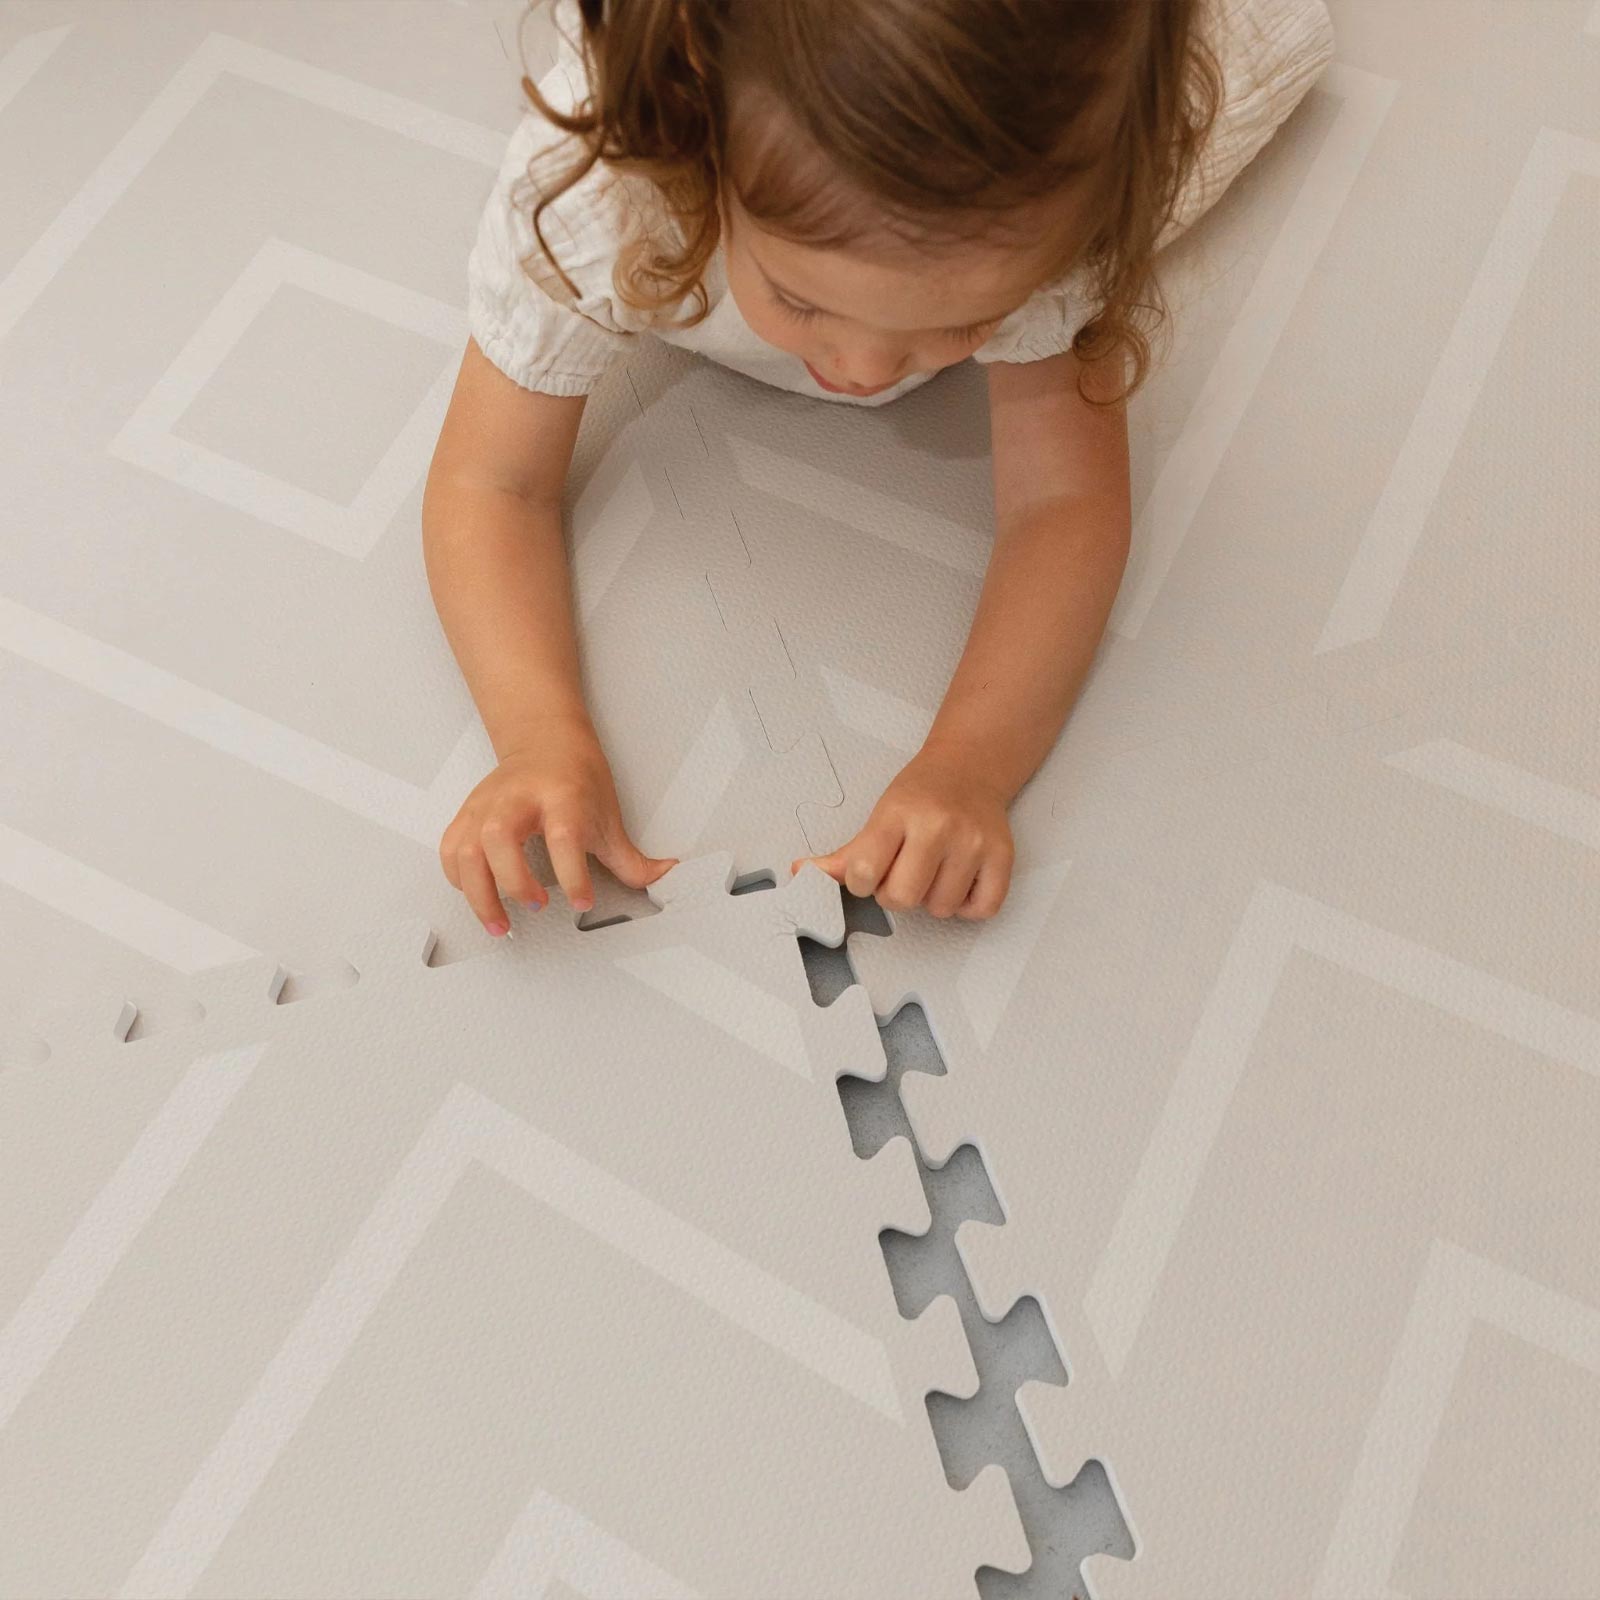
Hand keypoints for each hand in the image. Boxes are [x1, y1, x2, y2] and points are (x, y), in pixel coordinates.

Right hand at [440, 715, 675, 934]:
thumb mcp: (609, 816)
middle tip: (537, 907)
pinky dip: (460, 879)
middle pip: (500, 838)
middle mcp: (519, 799)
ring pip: (467, 848)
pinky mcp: (467, 814)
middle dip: (515, 880)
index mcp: (562, 797)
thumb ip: (630, 858)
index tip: (582, 902)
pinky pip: (452, 851)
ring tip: (501, 925)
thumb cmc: (576, 776)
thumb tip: (663, 877)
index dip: (573, 875)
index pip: (563, 836)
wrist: (546, 741)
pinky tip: (479, 896)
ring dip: (480, 893)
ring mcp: (487, 805)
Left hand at [795, 749, 1014, 919]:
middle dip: (897, 895)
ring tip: (935, 871)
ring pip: (941, 909)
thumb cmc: (921, 794)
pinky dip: (968, 906)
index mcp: (899, 814)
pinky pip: (982, 909)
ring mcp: (973, 842)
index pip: (863, 872)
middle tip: (904, 873)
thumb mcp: (878, 815)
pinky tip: (960, 882)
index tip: (871, 871)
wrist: (970, 767)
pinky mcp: (1002, 857)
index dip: (863, 882)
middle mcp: (938, 826)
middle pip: (902, 898)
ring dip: (933, 900)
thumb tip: (800, 873)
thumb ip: (844, 854)